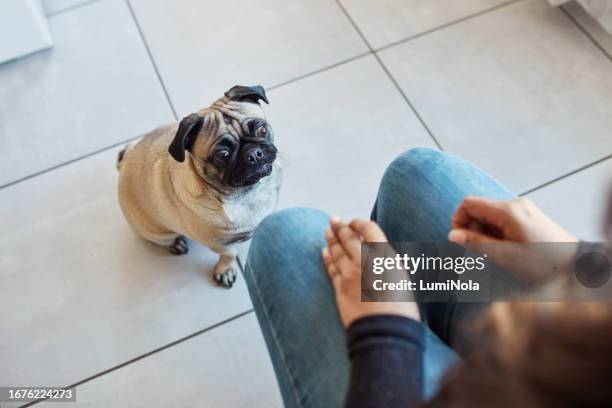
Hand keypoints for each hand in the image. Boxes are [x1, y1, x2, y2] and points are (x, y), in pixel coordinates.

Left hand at [321, 217, 419, 327]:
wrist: (385, 332)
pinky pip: (331, 269)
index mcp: (384, 256)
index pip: (368, 229)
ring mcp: (349, 275)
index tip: (354, 221)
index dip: (358, 222)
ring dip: (331, 239)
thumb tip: (379, 251)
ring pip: (336, 251)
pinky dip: (327, 258)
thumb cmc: (402, 308)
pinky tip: (325, 252)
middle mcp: (364, 262)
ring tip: (328, 232)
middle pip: (347, 238)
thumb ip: (389, 262)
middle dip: (340, 226)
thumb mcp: (403, 278)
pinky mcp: (340, 289)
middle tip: (334, 220)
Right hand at [449, 197, 577, 281]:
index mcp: (507, 210)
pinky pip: (502, 220)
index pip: (469, 203)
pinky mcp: (528, 216)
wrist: (576, 265)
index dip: (458, 220)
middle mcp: (515, 204)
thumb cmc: (543, 263)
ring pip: (490, 216)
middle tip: (479, 251)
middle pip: (479, 209)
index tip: (460, 240)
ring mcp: (523, 209)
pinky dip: (496, 232)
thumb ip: (476, 243)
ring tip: (495, 253)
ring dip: (484, 233)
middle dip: (472, 229)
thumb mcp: (504, 255)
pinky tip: (505, 248)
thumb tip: (452, 235)